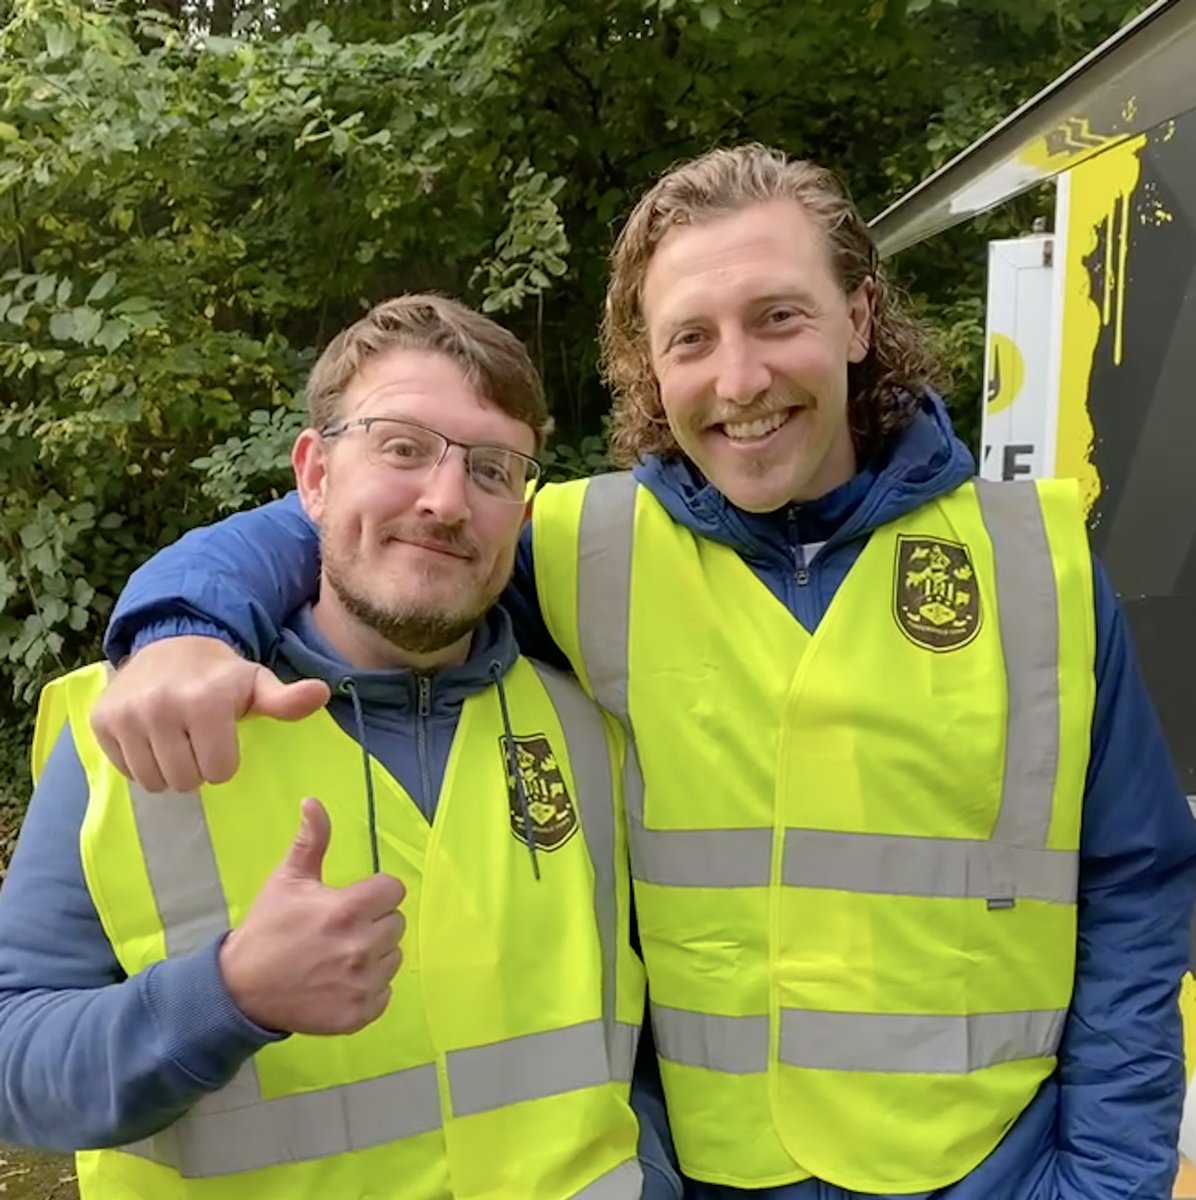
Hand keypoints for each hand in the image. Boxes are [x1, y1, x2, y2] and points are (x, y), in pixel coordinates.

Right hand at [91, 636, 330, 792]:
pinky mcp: (102, 721)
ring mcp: (127, 715)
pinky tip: (153, 737)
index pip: (219, 771)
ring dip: (170, 769)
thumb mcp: (258, 684)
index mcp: (205, 702)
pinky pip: (126, 771)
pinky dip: (141, 761)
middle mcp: (161, 707)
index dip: (225, 761)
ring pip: (154, 781)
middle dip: (197, 768)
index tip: (223, 738)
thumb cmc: (223, 675)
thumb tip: (323, 692)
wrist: (171, 644)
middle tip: (198, 740)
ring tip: (177, 741)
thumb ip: (287, 700)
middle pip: (186, 780)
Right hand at [219, 798, 405, 1035]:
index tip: (353, 901)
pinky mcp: (359, 1014)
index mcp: (347, 909)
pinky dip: (369, 988)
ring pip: (394, 957)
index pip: (394, 890)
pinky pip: (385, 993)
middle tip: (342, 929)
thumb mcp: (287, 880)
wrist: (240, 990)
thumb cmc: (268, 929)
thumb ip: (311, 840)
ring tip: (340, 955)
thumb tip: (314, 801)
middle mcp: (361, 947)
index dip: (375, 893)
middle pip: (396, 923)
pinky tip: (342, 982)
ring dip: (375, 955)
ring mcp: (361, 984)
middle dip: (374, 921)